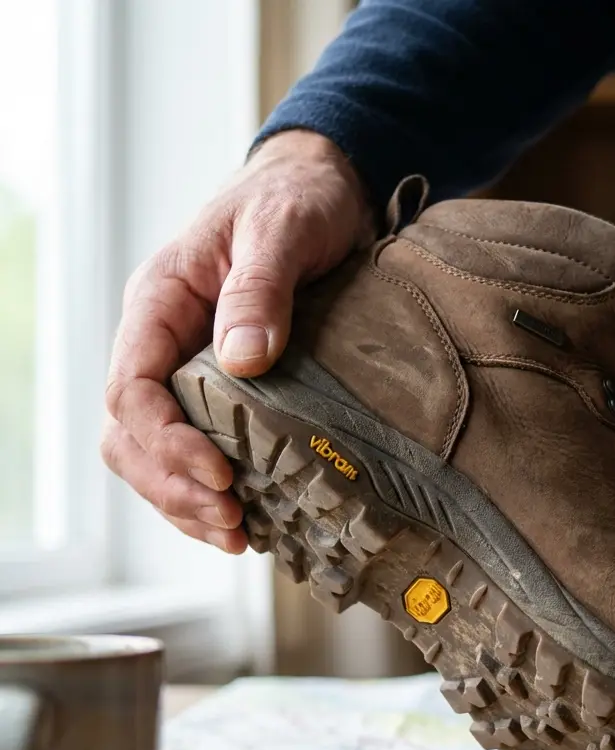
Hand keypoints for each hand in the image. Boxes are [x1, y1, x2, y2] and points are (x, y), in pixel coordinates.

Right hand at [102, 130, 373, 551]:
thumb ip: (259, 289)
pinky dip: (211, 489)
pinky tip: (247, 518)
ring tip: (238, 534)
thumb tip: (242, 360)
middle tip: (232, 519)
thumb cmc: (299, 198)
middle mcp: (164, 340)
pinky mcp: (223, 387)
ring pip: (155, 451)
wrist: (322, 188)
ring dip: (187, 500)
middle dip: (172, 485)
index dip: (164, 442)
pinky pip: (196, 447)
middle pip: (131, 433)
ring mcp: (189, 366)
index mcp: (161, 302)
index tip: (219, 475)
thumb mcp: (283, 229)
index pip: (129, 388)